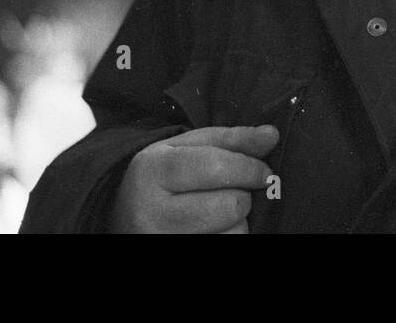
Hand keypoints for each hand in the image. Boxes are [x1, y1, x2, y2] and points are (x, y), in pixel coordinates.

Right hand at [109, 125, 279, 232]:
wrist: (124, 218)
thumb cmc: (163, 178)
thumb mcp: (186, 147)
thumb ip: (231, 139)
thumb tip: (270, 135)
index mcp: (153, 170)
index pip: (216, 167)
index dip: (249, 168)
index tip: (263, 171)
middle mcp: (151, 213)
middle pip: (229, 206)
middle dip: (242, 196)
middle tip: (233, 192)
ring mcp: (162, 242)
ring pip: (233, 234)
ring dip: (237, 222)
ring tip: (216, 213)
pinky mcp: (175, 259)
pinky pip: (227, 248)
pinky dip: (228, 237)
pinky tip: (212, 230)